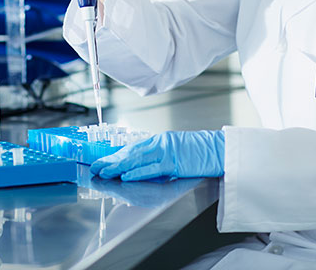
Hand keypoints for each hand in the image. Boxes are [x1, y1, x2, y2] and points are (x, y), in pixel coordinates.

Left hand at [90, 130, 224, 180]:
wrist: (220, 150)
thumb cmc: (201, 152)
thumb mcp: (177, 151)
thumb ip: (160, 157)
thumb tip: (142, 168)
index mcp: (161, 141)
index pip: (133, 148)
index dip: (116, 155)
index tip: (102, 161)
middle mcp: (161, 143)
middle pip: (131, 152)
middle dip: (112, 160)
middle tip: (95, 167)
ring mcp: (168, 151)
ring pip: (138, 159)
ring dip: (118, 166)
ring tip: (103, 172)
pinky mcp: (175, 161)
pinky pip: (152, 168)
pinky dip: (138, 172)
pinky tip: (125, 175)